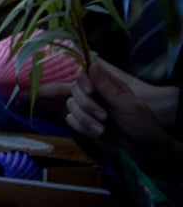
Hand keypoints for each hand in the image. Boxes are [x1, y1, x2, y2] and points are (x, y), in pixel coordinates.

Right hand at [66, 58, 181, 173]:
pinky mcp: (82, 122)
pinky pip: (70, 120)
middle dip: (87, 105)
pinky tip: (97, 133)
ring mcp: (87, 108)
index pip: (83, 72)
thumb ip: (107, 86)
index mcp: (106, 84)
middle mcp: (94, 93)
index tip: (90, 92)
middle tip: (104, 116)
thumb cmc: (141, 123)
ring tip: (102, 129)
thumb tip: (92, 64)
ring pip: (71, 105)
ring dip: (85, 119)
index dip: (82, 80)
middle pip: (74, 89)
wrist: (143, 149)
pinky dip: (82, 127)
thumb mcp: (127, 104)